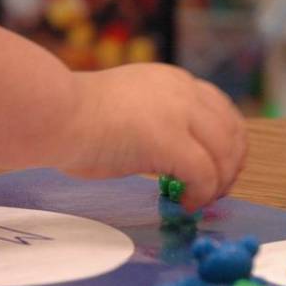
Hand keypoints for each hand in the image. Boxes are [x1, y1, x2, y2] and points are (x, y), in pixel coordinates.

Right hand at [61, 64, 246, 210]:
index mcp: (174, 82)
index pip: (222, 111)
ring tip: (199, 201)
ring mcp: (178, 113)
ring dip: (219, 184)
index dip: (229, 145)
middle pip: (233, 132)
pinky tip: (185, 204)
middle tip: (216, 193)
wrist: (53, 115)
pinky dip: (201, 195)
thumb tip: (175, 159)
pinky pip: (204, 174)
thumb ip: (159, 123)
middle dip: (231, 167)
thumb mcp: (132, 110)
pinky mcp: (170, 140)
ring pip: (225, 154)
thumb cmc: (75, 119)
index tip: (220, 170)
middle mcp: (183, 91)